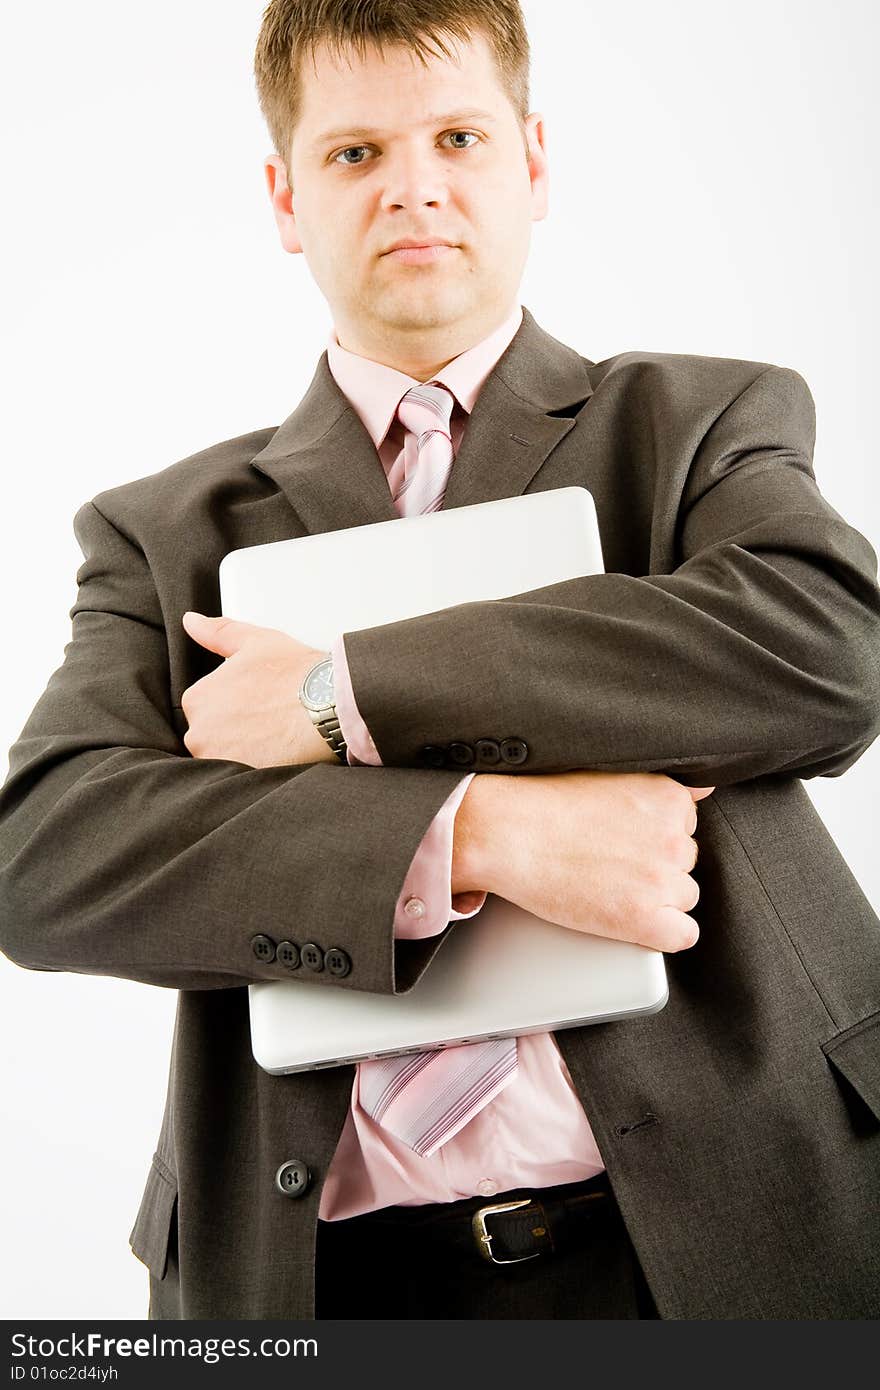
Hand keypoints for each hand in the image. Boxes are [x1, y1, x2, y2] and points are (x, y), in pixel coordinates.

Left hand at [179, 612, 337, 766]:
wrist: (330, 705)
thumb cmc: (296, 673)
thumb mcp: (254, 641)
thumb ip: (217, 633)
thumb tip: (190, 621)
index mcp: (198, 698)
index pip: (206, 708)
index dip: (236, 705)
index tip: (259, 704)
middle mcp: (199, 733)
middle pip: (213, 736)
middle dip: (237, 731)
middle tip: (270, 721)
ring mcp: (219, 760)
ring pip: (227, 758)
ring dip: (247, 751)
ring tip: (276, 738)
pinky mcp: (241, 780)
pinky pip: (243, 777)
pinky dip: (257, 768)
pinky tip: (279, 755)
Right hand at [452, 770, 713, 952]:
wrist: (507, 832)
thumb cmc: (546, 801)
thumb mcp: (614, 774)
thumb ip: (665, 786)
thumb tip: (707, 788)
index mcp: (669, 799)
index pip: (686, 829)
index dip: (653, 839)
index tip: (624, 842)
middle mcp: (674, 838)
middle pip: (684, 865)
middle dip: (654, 868)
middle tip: (610, 864)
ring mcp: (661, 879)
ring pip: (682, 898)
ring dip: (655, 898)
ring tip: (610, 887)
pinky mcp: (644, 917)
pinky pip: (682, 935)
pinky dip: (661, 932)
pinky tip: (632, 920)